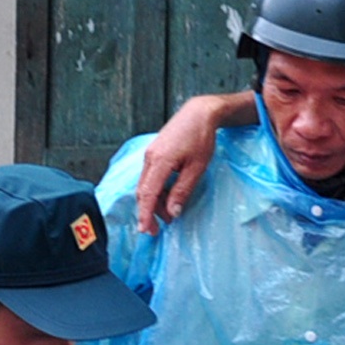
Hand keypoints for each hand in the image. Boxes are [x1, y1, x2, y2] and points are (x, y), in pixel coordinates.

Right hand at [135, 96, 230, 233]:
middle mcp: (150, 158)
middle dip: (148, 213)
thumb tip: (173, 212)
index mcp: (159, 161)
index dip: (145, 215)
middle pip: (143, 192)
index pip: (147, 194)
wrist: (199, 113)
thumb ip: (182, 191)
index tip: (146, 230)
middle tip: (156, 230)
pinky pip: (150, 177)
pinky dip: (156, 191)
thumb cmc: (201, 138)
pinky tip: (166, 198)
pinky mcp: (154, 153)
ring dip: (154, 202)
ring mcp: (150, 154)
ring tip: (169, 215)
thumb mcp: (196, 168)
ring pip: (146, 185)